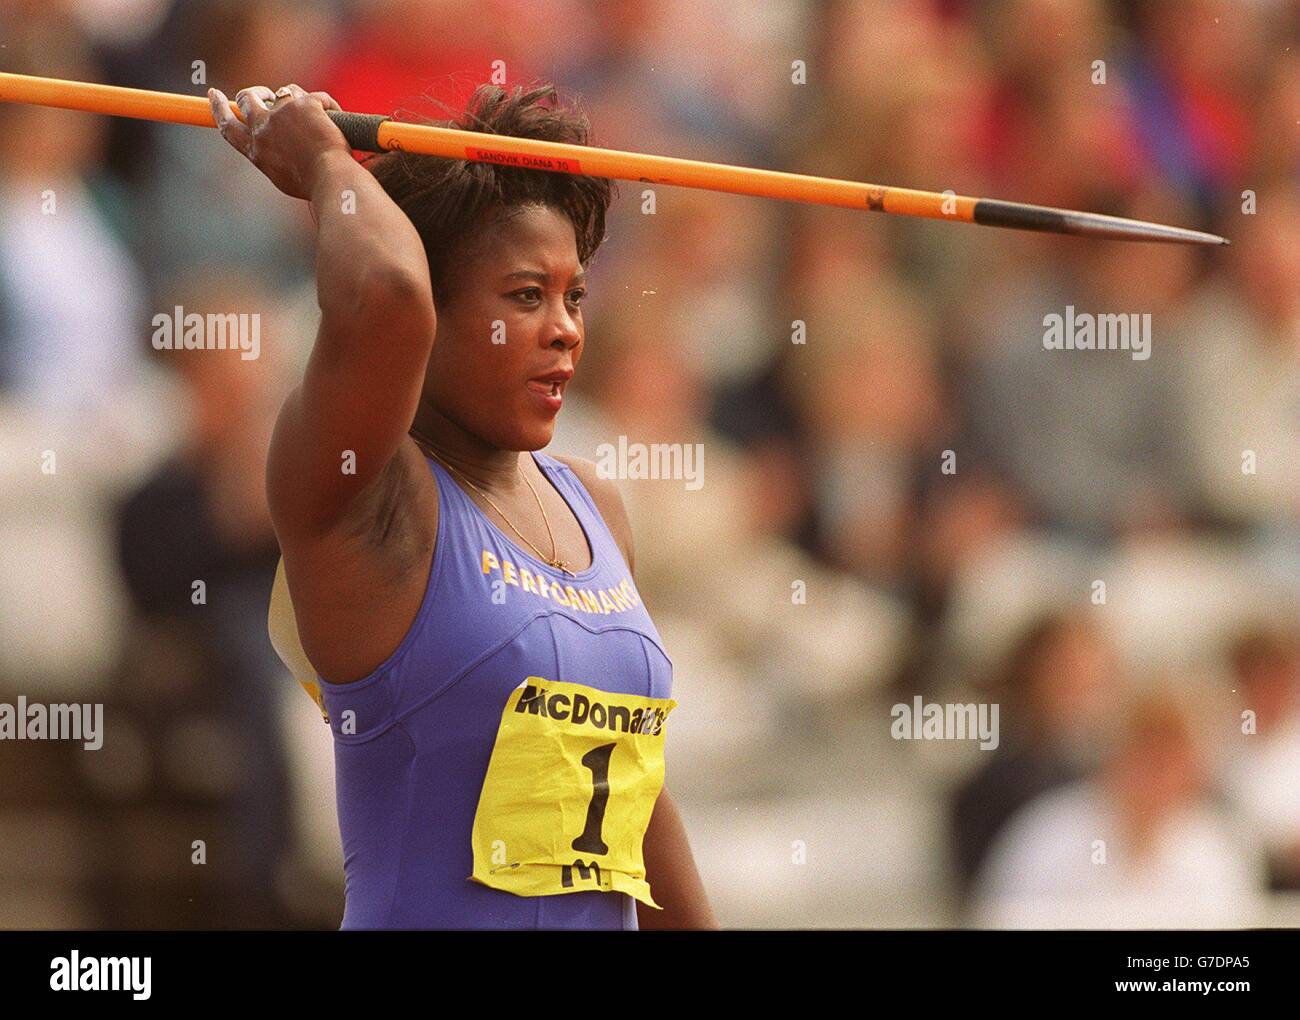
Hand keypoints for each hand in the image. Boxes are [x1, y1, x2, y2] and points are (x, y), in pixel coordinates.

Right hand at [208, 84, 350, 199]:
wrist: (332, 181)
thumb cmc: (312, 185)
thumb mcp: (282, 176)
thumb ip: (271, 156)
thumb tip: (272, 145)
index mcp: (255, 150)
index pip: (228, 125)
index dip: (218, 108)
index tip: (214, 94)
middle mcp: (262, 129)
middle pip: (247, 98)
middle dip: (255, 92)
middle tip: (265, 93)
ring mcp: (282, 113)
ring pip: (285, 92)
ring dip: (298, 99)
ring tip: (317, 118)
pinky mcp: (304, 104)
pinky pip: (316, 97)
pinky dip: (328, 106)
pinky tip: (336, 118)